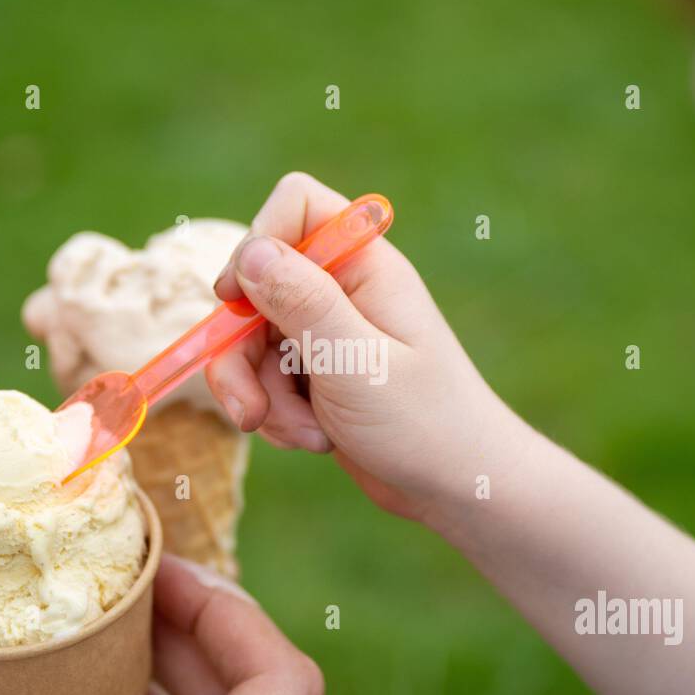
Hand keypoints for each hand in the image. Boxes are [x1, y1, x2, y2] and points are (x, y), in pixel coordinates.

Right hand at [207, 172, 510, 520]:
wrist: (458, 487)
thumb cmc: (424, 424)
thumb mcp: (355, 362)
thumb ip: (302, 302)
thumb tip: (251, 252)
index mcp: (365, 266)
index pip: (295, 207)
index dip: (257, 244)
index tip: (235, 300)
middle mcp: (345, 290)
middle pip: (255, 287)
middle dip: (243, 353)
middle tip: (252, 410)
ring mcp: (329, 332)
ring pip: (253, 341)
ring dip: (262, 395)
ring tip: (306, 436)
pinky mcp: (318, 374)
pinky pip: (266, 378)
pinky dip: (278, 413)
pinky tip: (315, 440)